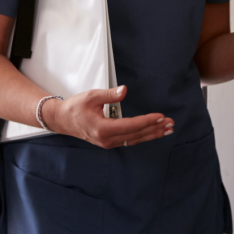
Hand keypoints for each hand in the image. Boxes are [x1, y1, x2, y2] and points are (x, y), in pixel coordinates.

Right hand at [48, 85, 173, 148]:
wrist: (63, 120)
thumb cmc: (76, 107)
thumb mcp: (91, 96)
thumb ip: (109, 94)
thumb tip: (124, 90)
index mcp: (102, 128)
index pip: (130, 125)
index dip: (147, 121)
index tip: (160, 117)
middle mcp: (107, 139)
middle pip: (136, 134)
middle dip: (155, 129)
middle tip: (171, 123)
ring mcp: (108, 143)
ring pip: (135, 139)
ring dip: (152, 134)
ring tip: (167, 129)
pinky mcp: (109, 142)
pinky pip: (130, 140)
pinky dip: (143, 136)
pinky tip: (153, 132)